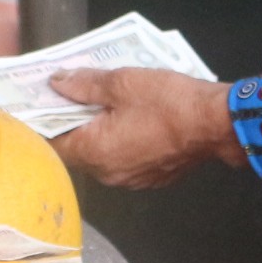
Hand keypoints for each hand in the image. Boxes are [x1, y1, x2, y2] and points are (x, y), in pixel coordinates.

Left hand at [46, 68, 247, 190]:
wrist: (217, 124)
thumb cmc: (169, 101)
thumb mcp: (122, 82)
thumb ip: (84, 84)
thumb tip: (57, 83)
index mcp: (95, 151)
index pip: (52, 144)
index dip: (46, 122)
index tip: (44, 102)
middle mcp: (109, 174)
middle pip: (77, 151)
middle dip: (74, 124)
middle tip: (76, 95)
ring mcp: (132, 180)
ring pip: (102, 157)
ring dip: (99, 134)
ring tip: (106, 104)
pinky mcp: (153, 178)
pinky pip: (126, 161)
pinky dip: (122, 143)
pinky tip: (133, 121)